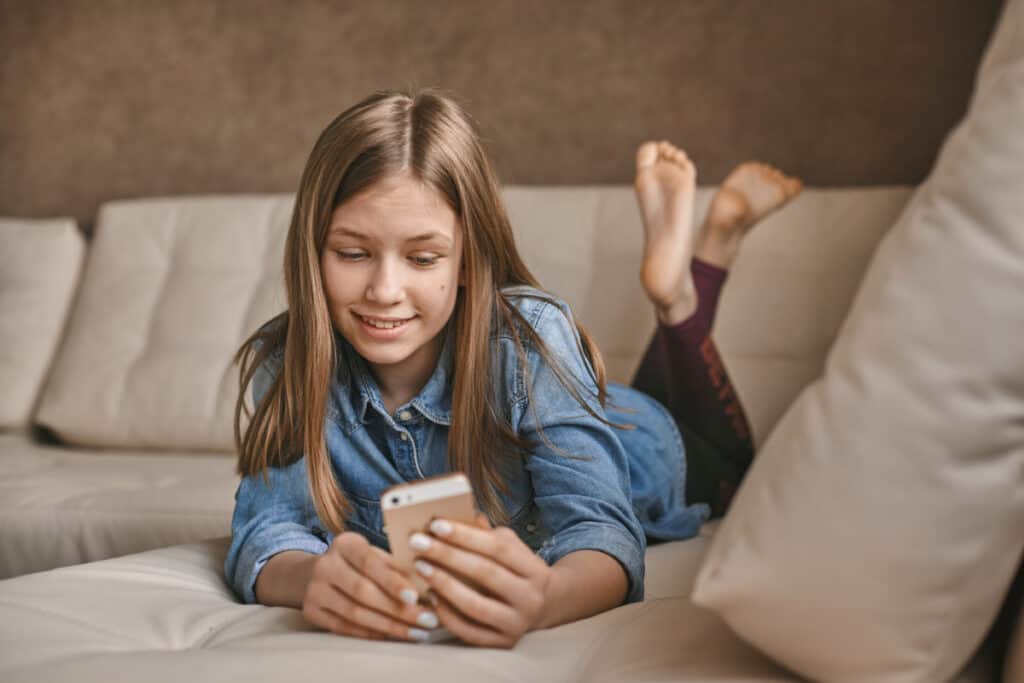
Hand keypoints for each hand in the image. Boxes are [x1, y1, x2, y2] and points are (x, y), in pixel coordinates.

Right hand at [301, 531, 440, 641]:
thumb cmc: (358, 563)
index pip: (371, 563)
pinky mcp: (310, 612)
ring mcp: (314, 589)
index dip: (393, 582)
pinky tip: (394, 637)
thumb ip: (397, 568)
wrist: (314, 573)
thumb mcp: (375, 555)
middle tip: (428, 621)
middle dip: (399, 610)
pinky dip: (372, 634)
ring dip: (390, 626)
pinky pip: (345, 628)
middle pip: (363, 592)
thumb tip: (428, 588)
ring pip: (355, 613)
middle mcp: (325, 565)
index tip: (416, 597)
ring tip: (417, 633)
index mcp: (345, 544)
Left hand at [409, 513, 552, 647]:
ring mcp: (517, 624)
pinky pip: (468, 631)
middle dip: (447, 555)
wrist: (542, 606)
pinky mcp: (503, 644)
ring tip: (420, 567)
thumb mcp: (509, 547)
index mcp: (535, 569)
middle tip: (417, 543)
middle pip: (485, 573)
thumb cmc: (515, 569)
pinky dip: (446, 614)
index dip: (465, 535)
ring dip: (443, 584)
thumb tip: (454, 515)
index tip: (435, 524)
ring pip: (475, 605)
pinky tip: (430, 595)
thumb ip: (485, 533)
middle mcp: (531, 598)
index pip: (498, 548)